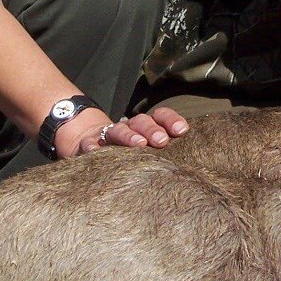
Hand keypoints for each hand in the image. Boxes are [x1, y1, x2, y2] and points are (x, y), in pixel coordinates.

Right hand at [63, 105, 189, 157]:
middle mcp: (128, 127)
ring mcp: (108, 135)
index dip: (170, 120)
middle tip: (162, 141)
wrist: (91, 143)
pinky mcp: (88, 145)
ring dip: (129, 136)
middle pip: (141, 122)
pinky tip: (96, 152)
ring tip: (139, 145)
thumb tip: (191, 164)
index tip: (181, 130)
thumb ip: (164, 150)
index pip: (159, 116)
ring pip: (118, 130)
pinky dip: (92, 147)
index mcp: (145, 126)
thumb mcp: (147, 149)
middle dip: (152, 130)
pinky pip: (89, 144)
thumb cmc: (129, 151)